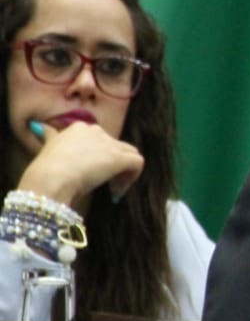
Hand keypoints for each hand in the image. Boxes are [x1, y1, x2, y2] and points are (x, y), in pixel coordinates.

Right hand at [17, 120, 144, 209]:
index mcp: (79, 128)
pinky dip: (131, 178)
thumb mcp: (47, 148)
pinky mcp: (120, 158)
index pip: (98, 140)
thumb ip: (50, 137)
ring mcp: (110, 144)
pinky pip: (137, 163)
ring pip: (129, 153)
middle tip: (99, 181)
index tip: (87, 173)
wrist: (50, 178)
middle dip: (110, 164)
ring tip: (111, 188)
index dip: (96, 158)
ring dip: (122, 172)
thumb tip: (41, 127)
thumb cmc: (45, 169)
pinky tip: (116, 192)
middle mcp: (96, 131)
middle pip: (114, 146)